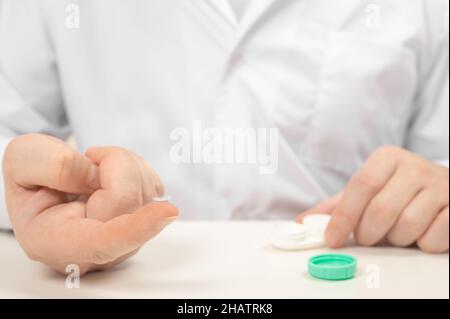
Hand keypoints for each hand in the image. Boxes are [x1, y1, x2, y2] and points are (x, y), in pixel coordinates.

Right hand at [3, 134, 177, 274]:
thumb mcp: (24, 159)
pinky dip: (137, 169)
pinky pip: (154, 188)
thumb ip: (54, 165)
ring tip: (96, 168)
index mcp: (56, 241)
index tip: (168, 211)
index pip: (104, 242)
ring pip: (146, 190)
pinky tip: (113, 173)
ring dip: (126, 163)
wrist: (43, 185)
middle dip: (114, 161)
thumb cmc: (32, 178)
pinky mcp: (142, 226)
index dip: (137, 227)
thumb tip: (95, 177)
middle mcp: (96, 250)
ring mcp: (124, 241)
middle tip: (89, 157)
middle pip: (128, 198)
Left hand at [297, 146, 448, 252]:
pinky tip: (421, 233)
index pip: (360, 186)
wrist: (442, 189)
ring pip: (408, 225)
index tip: (331, 239)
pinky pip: (434, 236)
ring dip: (396, 239)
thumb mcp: (367, 193)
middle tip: (367, 237)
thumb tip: (302, 222)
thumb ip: (337, 206)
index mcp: (387, 158)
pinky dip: (422, 243)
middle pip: (381, 209)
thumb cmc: (397, 192)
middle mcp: (415, 167)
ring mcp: (440, 185)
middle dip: (368, 233)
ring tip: (396, 232)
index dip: (344, 216)